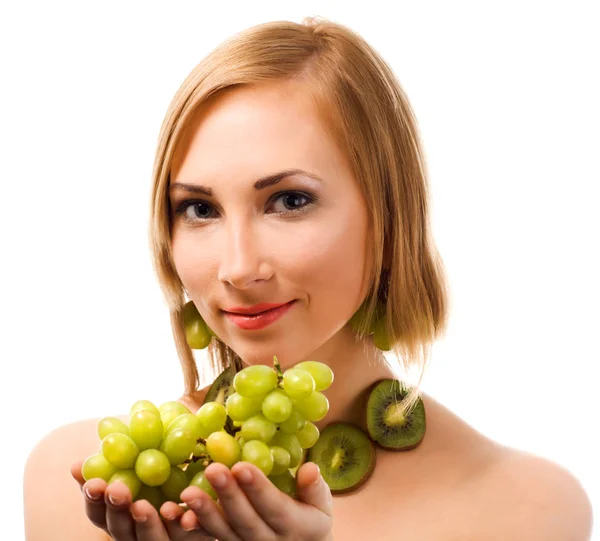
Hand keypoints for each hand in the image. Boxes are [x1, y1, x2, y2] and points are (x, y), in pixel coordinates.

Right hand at [71, 459, 215, 539]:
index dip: (94, 500)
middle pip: (121, 530)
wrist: (209, 483)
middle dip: (118, 510)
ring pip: (152, 539)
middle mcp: (138, 532)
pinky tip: (187, 515)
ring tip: (143, 505)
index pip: (98, 514)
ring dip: (147, 523)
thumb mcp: (142, 461)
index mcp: (121, 515)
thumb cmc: (165, 471)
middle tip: (118, 490)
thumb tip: (75, 466)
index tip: (94, 482)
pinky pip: (190, 536)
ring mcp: (165, 539)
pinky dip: (186, 525)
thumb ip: (118, 461)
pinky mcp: (194, 538)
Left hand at [178, 460, 332, 540]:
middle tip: (212, 469)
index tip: (241, 465)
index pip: (274, 507)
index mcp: (293, 526)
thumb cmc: (310, 519)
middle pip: (245, 520)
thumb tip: (309, 467)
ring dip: (205, 513)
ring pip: (224, 533)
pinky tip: (180, 515)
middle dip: (228, 495)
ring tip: (187, 493)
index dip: (258, 488)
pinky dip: (196, 529)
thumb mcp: (321, 506)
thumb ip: (314, 488)